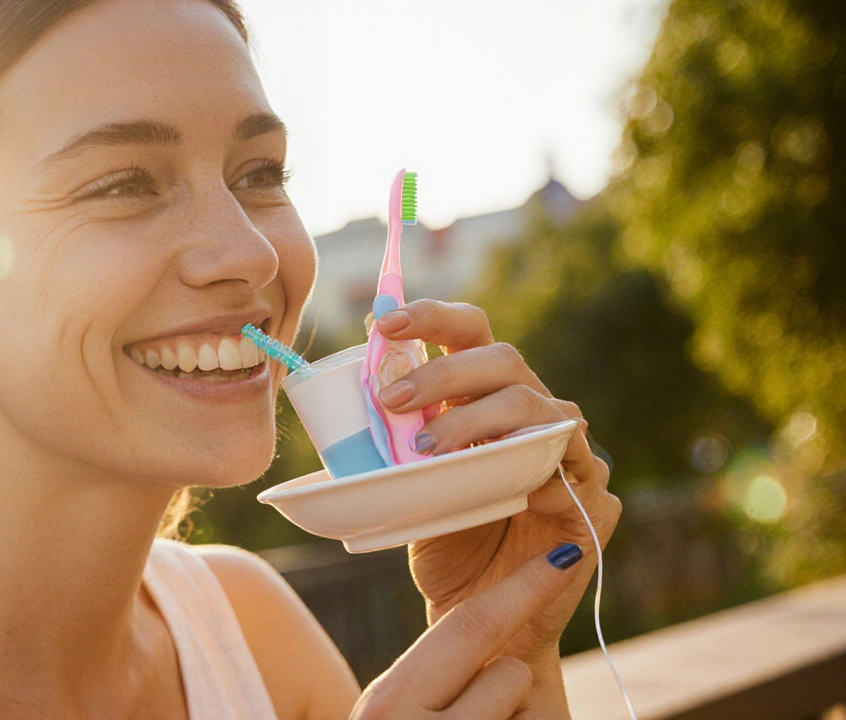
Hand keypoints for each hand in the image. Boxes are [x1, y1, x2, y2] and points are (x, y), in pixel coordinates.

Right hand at [350, 543, 584, 718]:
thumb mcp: (392, 717)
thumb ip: (428, 676)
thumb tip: (491, 629)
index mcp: (389, 705)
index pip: (468, 629)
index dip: (522, 589)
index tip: (564, 560)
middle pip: (508, 672)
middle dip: (508, 679)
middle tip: (478, 709)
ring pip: (525, 711)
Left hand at [373, 300, 621, 707]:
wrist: (478, 617)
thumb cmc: (444, 543)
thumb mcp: (406, 484)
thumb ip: (392, 443)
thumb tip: (342, 400)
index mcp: (487, 399)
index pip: (471, 334)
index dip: (433, 317)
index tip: (382, 321)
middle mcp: (533, 415)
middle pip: (505, 360)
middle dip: (445, 372)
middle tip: (393, 399)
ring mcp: (569, 455)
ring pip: (541, 409)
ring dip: (477, 422)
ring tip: (429, 451)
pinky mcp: (594, 502)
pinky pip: (572, 472)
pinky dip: (536, 474)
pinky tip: (508, 489)